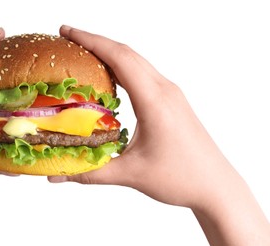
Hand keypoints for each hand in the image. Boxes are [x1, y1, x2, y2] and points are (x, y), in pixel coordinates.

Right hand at [49, 25, 269, 245]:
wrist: (216, 186)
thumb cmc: (180, 178)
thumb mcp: (130, 174)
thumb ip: (90, 173)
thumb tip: (57, 175)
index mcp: (155, 101)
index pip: (120, 58)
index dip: (91, 41)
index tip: (67, 32)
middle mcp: (165, 90)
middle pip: (127, 52)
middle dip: (96, 41)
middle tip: (67, 37)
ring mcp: (171, 93)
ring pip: (136, 61)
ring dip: (110, 52)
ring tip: (84, 52)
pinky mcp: (172, 101)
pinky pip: (144, 73)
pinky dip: (123, 66)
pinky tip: (109, 75)